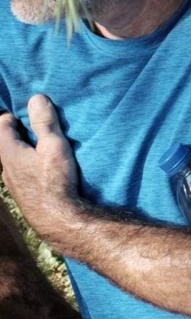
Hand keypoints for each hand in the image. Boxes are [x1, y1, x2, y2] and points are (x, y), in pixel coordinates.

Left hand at [0, 96, 82, 248]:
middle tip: (36, 124)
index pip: (1, 126)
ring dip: (23, 150)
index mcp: (9, 153)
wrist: (57, 220)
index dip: (12, 115)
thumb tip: (36, 97)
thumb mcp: (54, 147)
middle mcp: (5, 168)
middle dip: (18, 132)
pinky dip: (28, 165)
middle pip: (5, 143)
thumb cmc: (56, 181)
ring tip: (42, 146)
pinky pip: (20, 173)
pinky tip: (44, 170)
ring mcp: (12, 183)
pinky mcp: (22, 194)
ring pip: (12, 159)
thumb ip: (45, 123)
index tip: (26, 110)